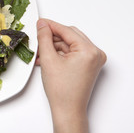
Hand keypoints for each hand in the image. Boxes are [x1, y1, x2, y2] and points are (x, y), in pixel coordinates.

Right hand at [36, 18, 105, 132]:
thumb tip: (42, 25)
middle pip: (70, 35)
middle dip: (52, 36)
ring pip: (70, 44)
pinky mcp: (88, 65)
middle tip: (38, 36)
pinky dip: (60, 53)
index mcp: (89, 51)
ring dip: (54, 46)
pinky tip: (47, 57)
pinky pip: (73, 52)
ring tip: (40, 52)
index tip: (39, 22)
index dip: (50, 25)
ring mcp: (93, 60)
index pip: (67, 31)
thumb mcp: (49, 59)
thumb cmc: (61, 90)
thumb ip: (44, 38)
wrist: (67, 110)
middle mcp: (95, 53)